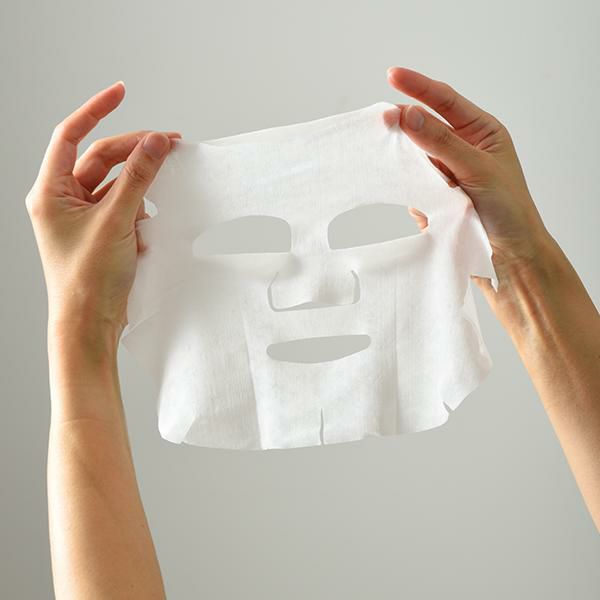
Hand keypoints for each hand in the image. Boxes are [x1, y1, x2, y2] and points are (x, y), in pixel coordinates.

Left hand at [26, 81, 179, 336]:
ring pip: (117, 184)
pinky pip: (125, 207)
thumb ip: (138, 178)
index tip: (122, 91)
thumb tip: (156, 142)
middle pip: (102, 160)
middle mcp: (64, 200)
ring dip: (142, 184)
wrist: (90, 322)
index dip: (96, 109)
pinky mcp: (102, 232)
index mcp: (50, 192)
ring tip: (165, 186)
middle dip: (135, 152)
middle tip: (169, 144)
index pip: (71, 136)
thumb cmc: (88, 278)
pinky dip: (141, 210)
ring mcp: (83, 217)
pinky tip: (150, 225)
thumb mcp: (116, 221)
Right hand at [386, 67, 552, 294]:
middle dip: (407, 129)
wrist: (509, 257)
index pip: (445, 101)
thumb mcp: (477, 170)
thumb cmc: (508, 210)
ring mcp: (446, 174)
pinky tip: (433, 210)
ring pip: (414, 160)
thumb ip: (441, 144)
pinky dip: (417, 196)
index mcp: (480, 132)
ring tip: (433, 186)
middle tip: (383, 124)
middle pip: (424, 129)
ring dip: (413, 169)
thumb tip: (410, 115)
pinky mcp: (434, 198)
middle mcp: (461, 149)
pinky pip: (413, 188)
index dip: (418, 86)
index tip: (392, 75)